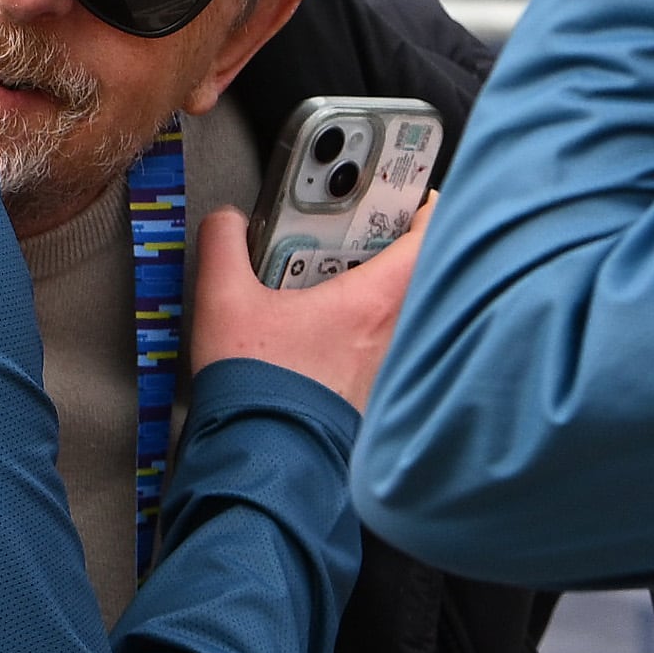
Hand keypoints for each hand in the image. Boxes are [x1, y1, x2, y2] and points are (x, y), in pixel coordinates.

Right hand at [189, 201, 418, 412]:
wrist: (263, 458)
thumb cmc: (255, 386)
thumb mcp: (224, 301)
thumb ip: (223, 245)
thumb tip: (228, 222)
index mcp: (372, 302)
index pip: (430, 238)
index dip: (425, 207)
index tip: (404, 194)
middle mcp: (393, 333)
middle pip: (416, 270)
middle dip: (390, 244)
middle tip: (357, 229)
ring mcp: (388, 365)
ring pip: (401, 309)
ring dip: (375, 286)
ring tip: (331, 274)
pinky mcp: (374, 391)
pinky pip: (384, 343)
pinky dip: (364, 325)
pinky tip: (322, 325)